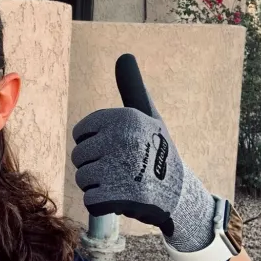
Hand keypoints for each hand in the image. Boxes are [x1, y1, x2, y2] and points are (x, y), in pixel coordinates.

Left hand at [71, 54, 215, 252]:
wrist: (181, 195)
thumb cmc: (158, 151)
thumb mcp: (148, 115)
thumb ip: (132, 87)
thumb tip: (125, 56)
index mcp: (124, 117)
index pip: (80, 134)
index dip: (93, 145)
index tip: (115, 149)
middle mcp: (123, 138)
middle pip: (78, 157)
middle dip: (94, 167)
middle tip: (120, 169)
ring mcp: (123, 168)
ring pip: (82, 179)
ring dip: (98, 186)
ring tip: (121, 183)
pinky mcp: (123, 196)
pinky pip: (90, 201)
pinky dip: (102, 204)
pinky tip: (121, 199)